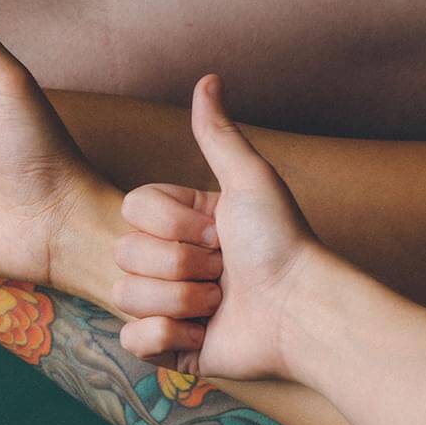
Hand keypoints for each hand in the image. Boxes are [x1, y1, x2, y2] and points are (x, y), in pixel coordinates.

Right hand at [113, 74, 327, 379]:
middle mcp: (167, 261)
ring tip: (219, 305)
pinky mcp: (168, 347)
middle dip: (178, 266)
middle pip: (124, 254)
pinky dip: (164, 337)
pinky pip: (132, 341)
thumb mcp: (249, 180)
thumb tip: (208, 78)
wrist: (302, 313)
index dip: (172, 225)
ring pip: (125, 296)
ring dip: (178, 302)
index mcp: (179, 224)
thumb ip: (217, 133)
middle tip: (222, 273)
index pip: (132, 210)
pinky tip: (199, 334)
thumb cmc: (281, 243)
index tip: (217, 232)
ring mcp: (165, 304)